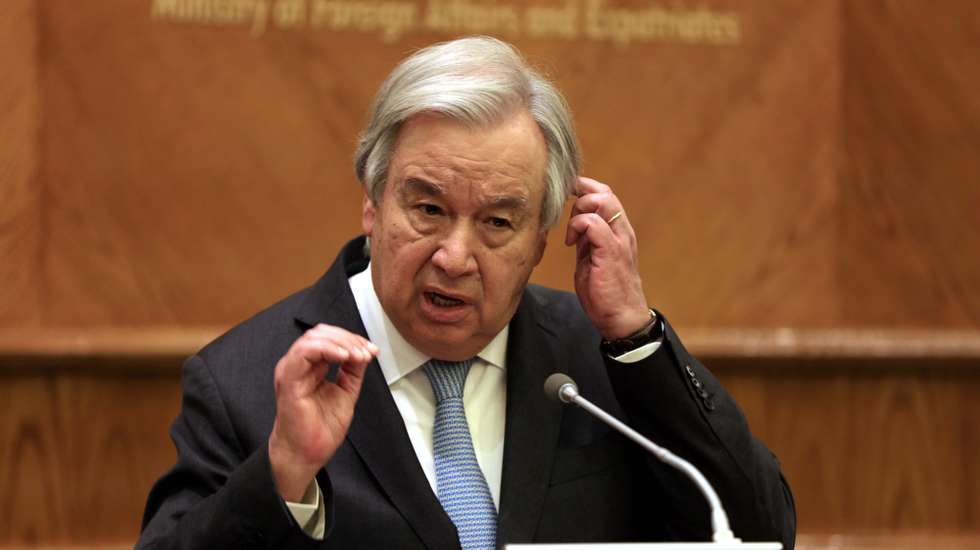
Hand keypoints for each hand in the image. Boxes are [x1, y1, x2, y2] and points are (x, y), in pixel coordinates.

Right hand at [268, 324, 378, 500]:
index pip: (328, 339)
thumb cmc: (320, 429)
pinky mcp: (289, 380)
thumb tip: (364, 351)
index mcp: (310, 367)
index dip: (352, 339)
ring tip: (358, 355)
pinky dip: (327, 349)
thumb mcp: (346, 392)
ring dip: (341, 342)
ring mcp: (291, 371)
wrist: (307, 454)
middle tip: (366, 351)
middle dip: (349, 338)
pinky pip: (304, 353)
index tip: (372, 350)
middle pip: (321, 333)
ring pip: (313, 338)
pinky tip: (344, 357)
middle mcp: (298, 366)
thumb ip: (353, 370)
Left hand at [564, 177, 649, 339]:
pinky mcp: (610, 253)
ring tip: (572, 234)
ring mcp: (618, 241)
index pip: (606, 195)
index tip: (567, 194)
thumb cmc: (606, 292)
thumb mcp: (592, 258)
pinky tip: (571, 244)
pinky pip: (594, 224)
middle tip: (569, 219)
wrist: (621, 318)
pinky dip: (578, 227)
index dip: (586, 188)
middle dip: (581, 196)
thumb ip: (587, 239)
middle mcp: (622, 232)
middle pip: (605, 193)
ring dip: (580, 211)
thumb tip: (575, 225)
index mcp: (618, 231)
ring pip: (603, 202)